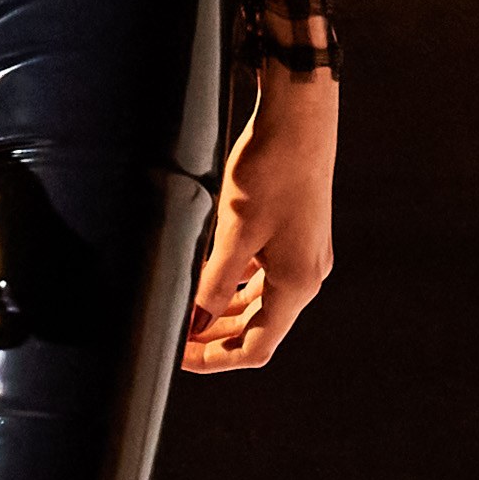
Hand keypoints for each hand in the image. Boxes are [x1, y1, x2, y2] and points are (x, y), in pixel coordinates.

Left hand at [183, 62, 336, 372]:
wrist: (299, 120)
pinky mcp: (296, 236)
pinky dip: (234, 286)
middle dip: (214, 337)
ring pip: (258, 303)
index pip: (255, 347)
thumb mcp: (234, 232)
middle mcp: (306, 276)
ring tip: (184, 312)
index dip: (214, 358)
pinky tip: (207, 278)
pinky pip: (262, 276)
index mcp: (297, 284)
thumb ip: (213, 283)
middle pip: (257, 328)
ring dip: (223, 312)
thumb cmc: (270, 172)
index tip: (177, 354)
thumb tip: (191, 324)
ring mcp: (303, 256)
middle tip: (172, 335)